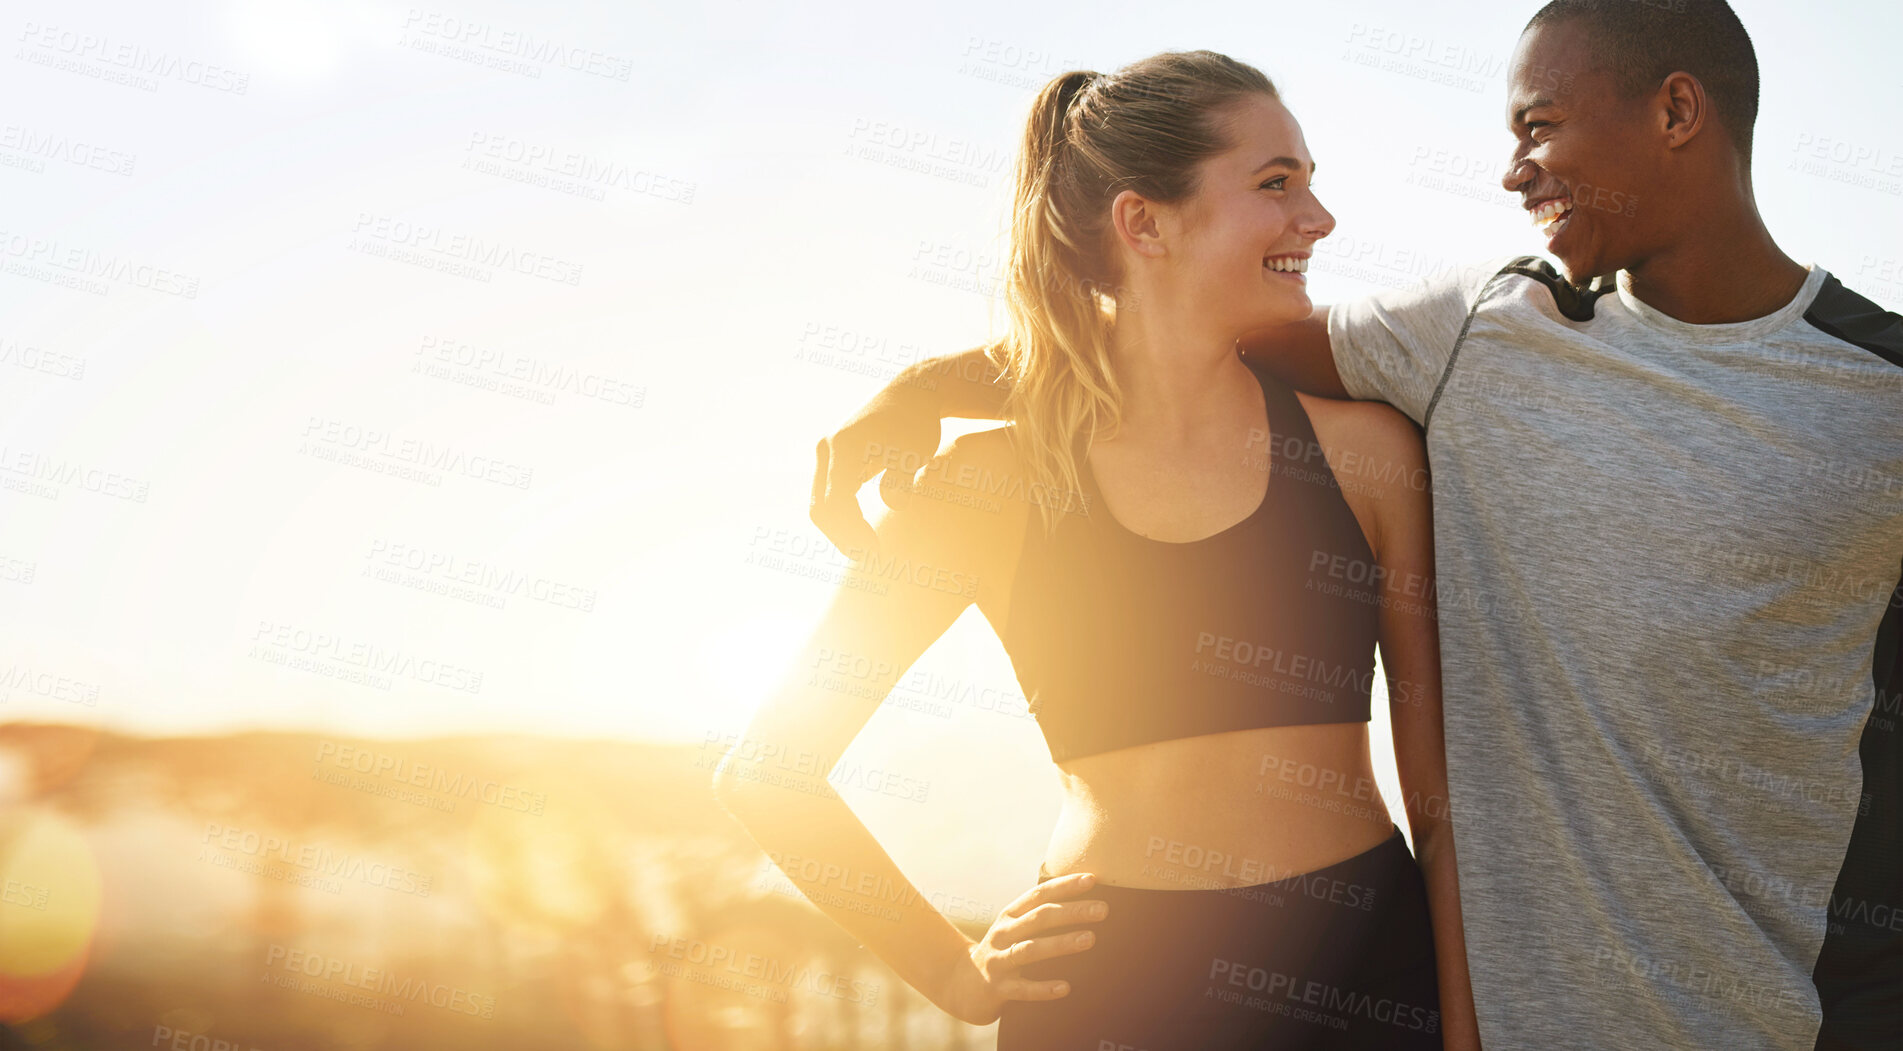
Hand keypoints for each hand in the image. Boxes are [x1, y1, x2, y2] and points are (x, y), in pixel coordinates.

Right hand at [810, 369, 943, 558]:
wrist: (912, 394)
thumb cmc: (918, 423)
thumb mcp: (917, 449)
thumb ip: (903, 476)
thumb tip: (895, 505)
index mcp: (844, 446)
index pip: (836, 502)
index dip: (852, 532)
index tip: (876, 552)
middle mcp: (827, 448)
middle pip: (820, 508)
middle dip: (843, 537)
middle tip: (871, 557)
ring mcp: (826, 453)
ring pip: (820, 504)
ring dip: (840, 530)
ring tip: (867, 549)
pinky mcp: (832, 459)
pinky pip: (827, 496)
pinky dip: (841, 516)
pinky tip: (862, 532)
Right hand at [934, 872, 1108, 1025]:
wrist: (959, 985)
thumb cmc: (1000, 954)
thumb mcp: (1013, 930)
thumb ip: (1038, 917)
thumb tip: (1082, 902)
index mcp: (1009, 916)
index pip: (1039, 895)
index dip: (1064, 885)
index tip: (1091, 879)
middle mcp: (1003, 934)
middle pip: (1039, 918)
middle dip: (1072, 911)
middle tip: (1102, 909)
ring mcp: (999, 961)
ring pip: (1031, 949)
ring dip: (1061, 943)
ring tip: (1089, 939)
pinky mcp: (997, 989)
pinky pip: (1023, 989)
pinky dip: (1044, 988)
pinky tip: (1065, 988)